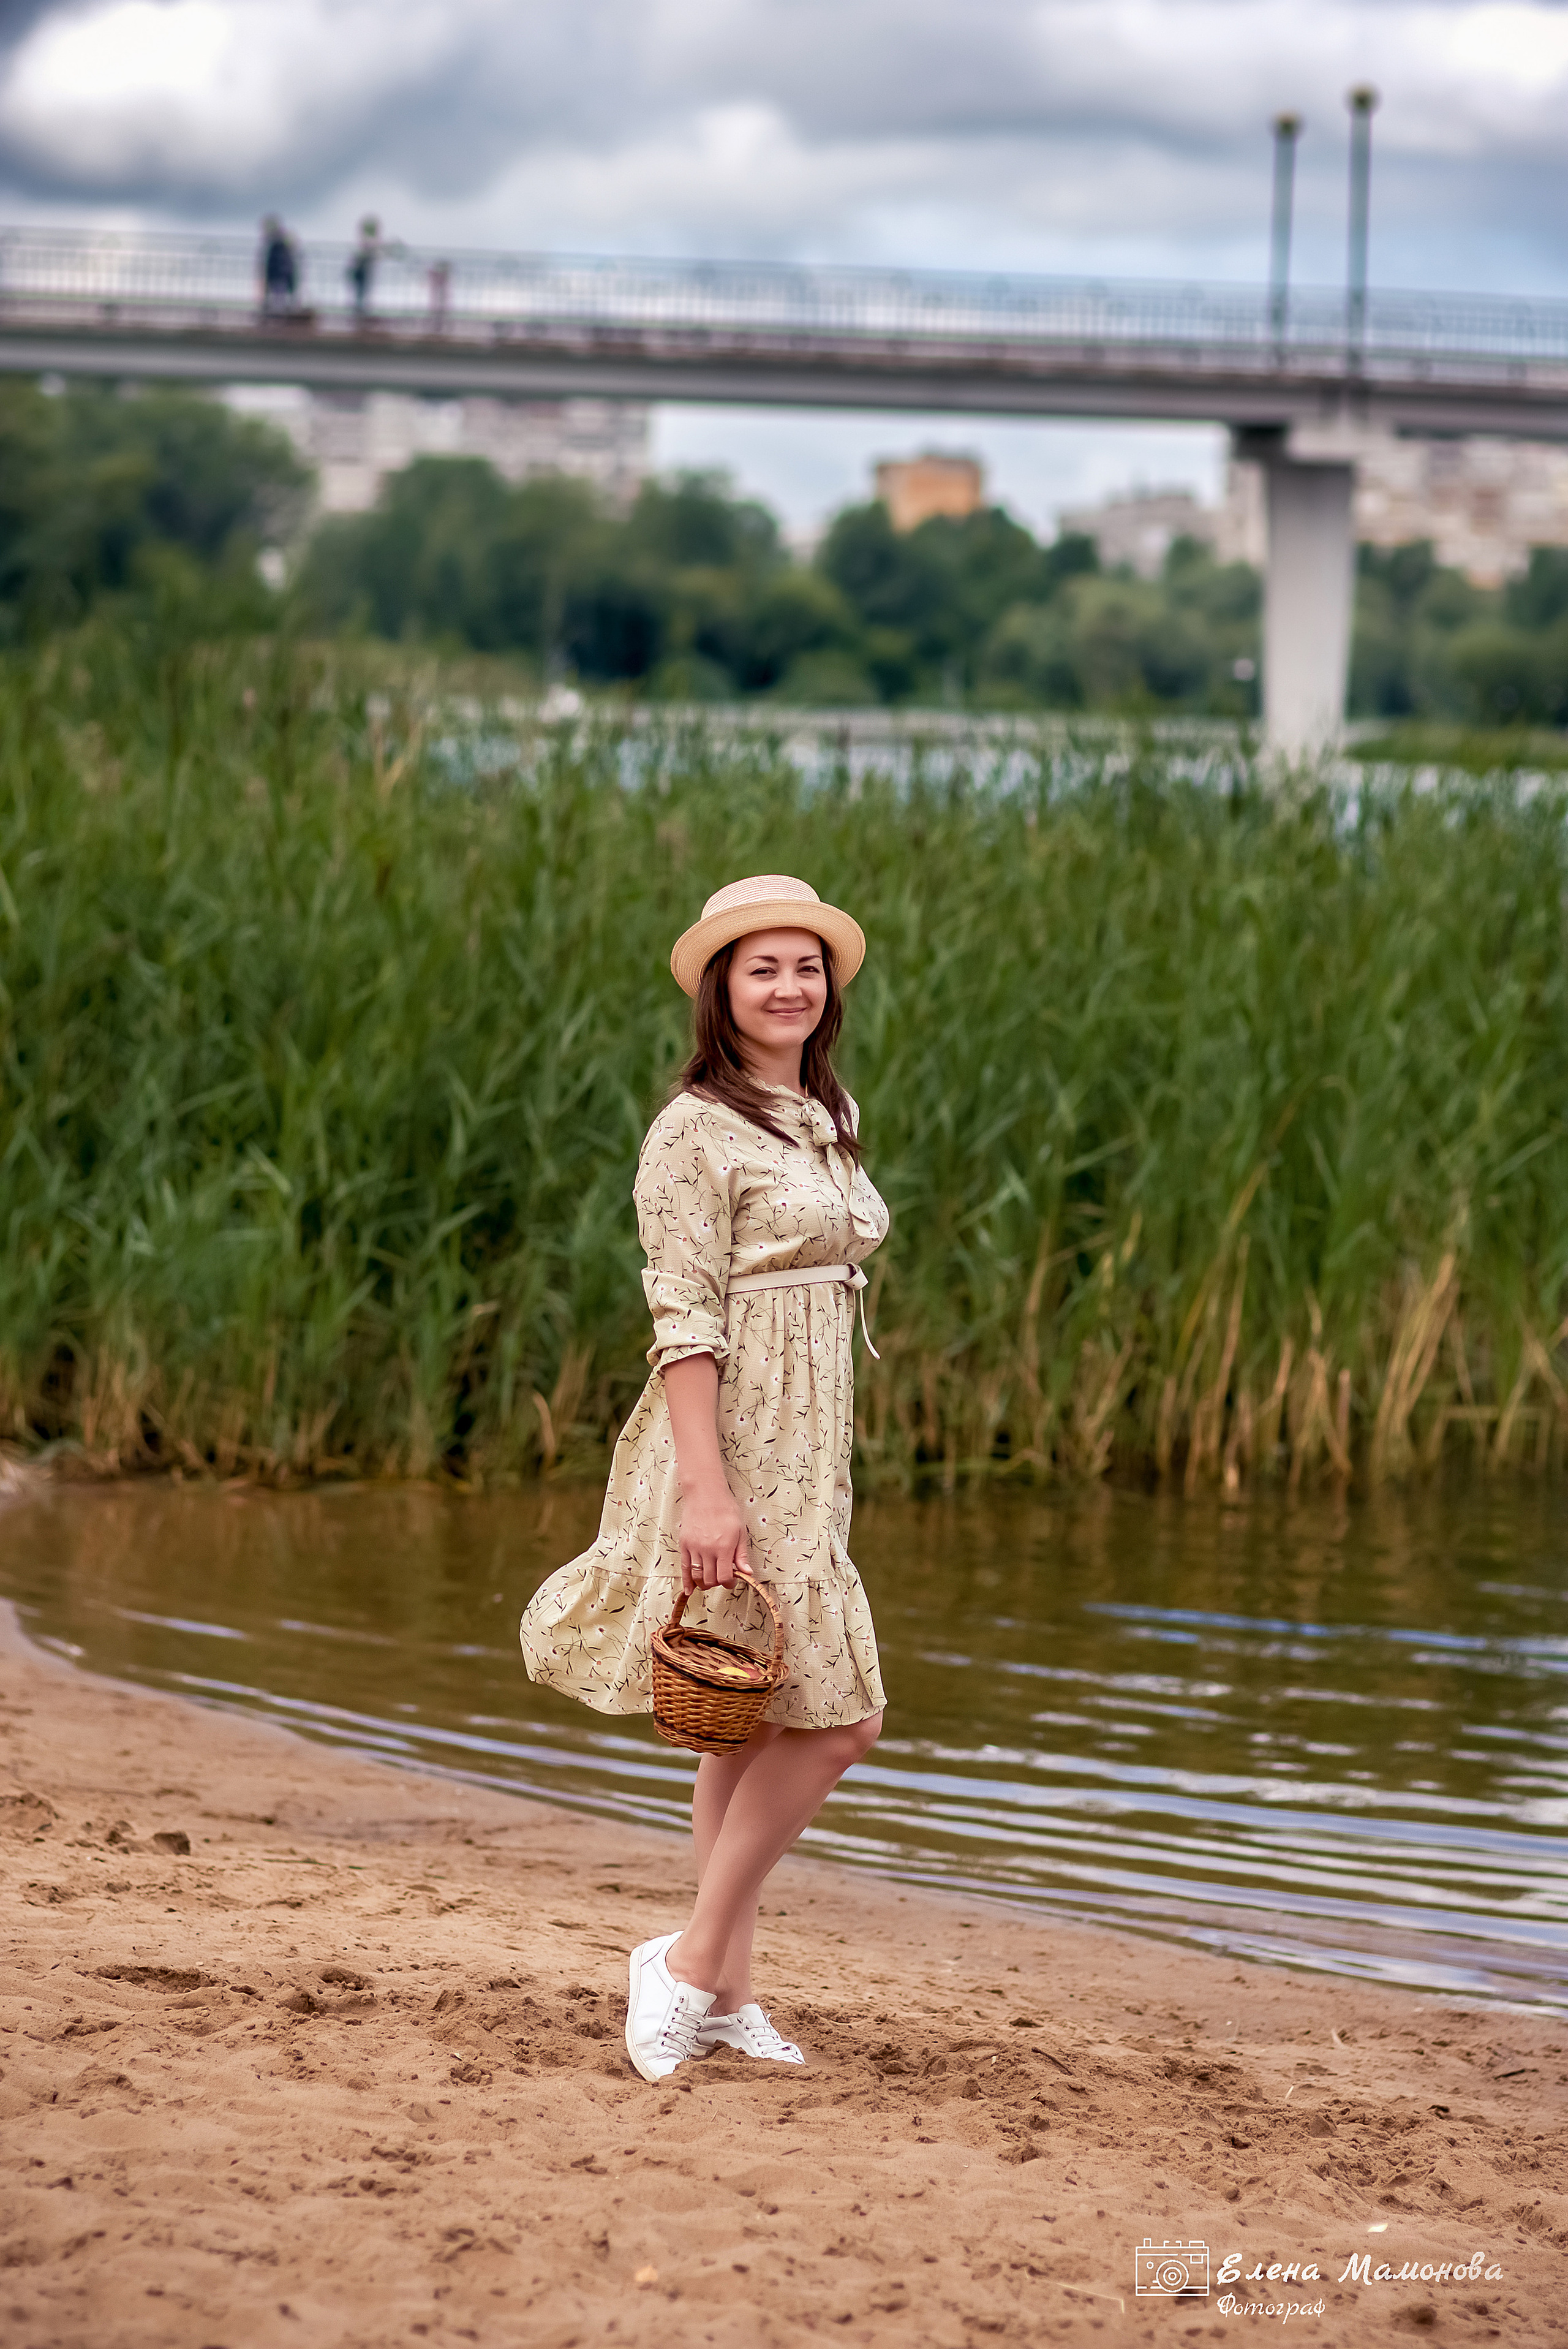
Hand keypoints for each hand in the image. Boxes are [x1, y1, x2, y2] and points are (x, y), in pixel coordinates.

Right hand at [678, 1477, 749, 1594]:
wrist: (706, 1494)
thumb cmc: (726, 1510)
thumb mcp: (740, 1531)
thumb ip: (741, 1555)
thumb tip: (747, 1573)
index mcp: (724, 1547)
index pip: (724, 1577)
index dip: (729, 1583)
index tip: (732, 1580)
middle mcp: (707, 1550)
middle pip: (710, 1579)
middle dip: (717, 1583)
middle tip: (722, 1577)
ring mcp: (694, 1548)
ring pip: (697, 1576)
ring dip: (704, 1583)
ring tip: (709, 1580)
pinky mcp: (684, 1544)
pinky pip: (684, 1567)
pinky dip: (686, 1581)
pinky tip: (689, 1590)